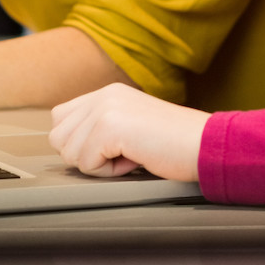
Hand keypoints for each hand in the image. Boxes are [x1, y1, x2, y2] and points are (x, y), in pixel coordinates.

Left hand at [48, 83, 209, 181]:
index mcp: (108, 92)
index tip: (111, 149)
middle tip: (122, 153)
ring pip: (69, 152)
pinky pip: (86, 164)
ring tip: (130, 155)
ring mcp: (105, 108)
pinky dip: (109, 171)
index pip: (61, 118)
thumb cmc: (176, 144)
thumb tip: (69, 147)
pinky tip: (135, 159)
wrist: (205, 145)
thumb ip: (102, 126)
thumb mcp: (132, 125)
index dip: (79, 143)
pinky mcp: (110, 126)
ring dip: (98, 164)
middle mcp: (104, 95)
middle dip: (85, 156)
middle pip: (58, 137)